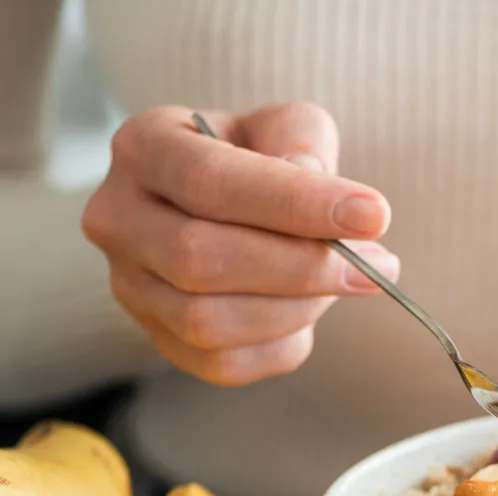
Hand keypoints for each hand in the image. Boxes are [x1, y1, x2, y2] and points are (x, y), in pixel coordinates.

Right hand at [83, 102, 399, 385]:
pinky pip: (225, 364)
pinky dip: (283, 343)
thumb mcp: (285, 127)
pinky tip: (310, 311)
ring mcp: (131, 287)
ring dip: (298, 308)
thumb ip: (300, 140)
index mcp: (144, 148)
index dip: (296, 203)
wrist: (230, 211)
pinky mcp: (160, 341)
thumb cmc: (261, 162)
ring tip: (350, 281)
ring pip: (209, 322)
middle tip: (377, 264)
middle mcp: (118, 219)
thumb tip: (309, 178)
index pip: (210, 182)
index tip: (373, 215)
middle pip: (200, 260)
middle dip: (302, 267)